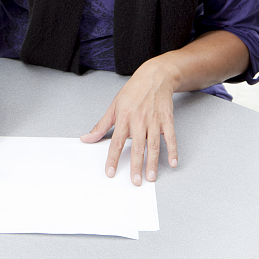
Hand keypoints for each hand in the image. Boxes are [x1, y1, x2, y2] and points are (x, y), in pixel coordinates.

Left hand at [81, 57, 177, 184]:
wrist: (154, 77)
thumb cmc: (133, 92)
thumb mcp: (114, 106)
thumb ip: (101, 125)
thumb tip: (86, 138)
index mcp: (124, 117)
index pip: (116, 142)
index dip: (113, 158)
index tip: (110, 172)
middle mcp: (139, 120)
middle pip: (137, 146)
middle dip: (136, 165)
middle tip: (135, 181)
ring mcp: (154, 121)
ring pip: (153, 145)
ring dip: (153, 162)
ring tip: (151, 177)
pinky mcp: (167, 120)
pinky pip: (170, 138)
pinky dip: (172, 150)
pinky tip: (172, 163)